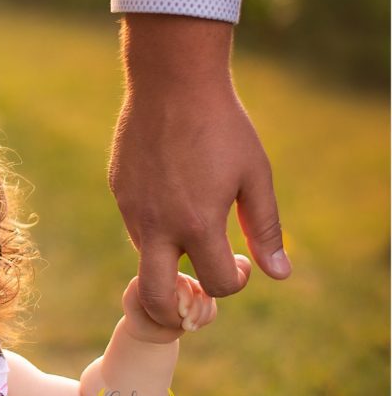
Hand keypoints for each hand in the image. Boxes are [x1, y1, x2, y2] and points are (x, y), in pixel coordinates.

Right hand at [110, 14, 290, 326]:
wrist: (171, 82)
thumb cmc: (222, 126)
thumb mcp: (254, 176)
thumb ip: (266, 229)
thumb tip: (278, 274)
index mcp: (197, 224)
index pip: (214, 284)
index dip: (233, 281)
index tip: (239, 263)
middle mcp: (158, 225)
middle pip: (156, 298)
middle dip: (175, 313)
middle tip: (193, 300)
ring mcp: (132, 209)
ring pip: (147, 256)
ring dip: (170, 257)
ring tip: (192, 226)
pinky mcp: (118, 191)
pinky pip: (136, 224)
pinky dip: (155, 226)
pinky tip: (173, 191)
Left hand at [121, 265, 229, 344]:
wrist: (148, 329)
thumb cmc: (138, 315)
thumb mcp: (132, 305)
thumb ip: (140, 293)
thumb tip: (157, 284)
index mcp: (162, 271)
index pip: (182, 281)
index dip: (187, 299)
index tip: (181, 315)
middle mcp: (177, 275)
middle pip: (200, 288)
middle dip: (198, 309)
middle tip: (186, 326)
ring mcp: (191, 285)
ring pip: (208, 297)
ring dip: (201, 316)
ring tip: (188, 327)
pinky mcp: (200, 297)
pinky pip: (212, 306)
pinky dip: (206, 318)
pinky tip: (193, 325)